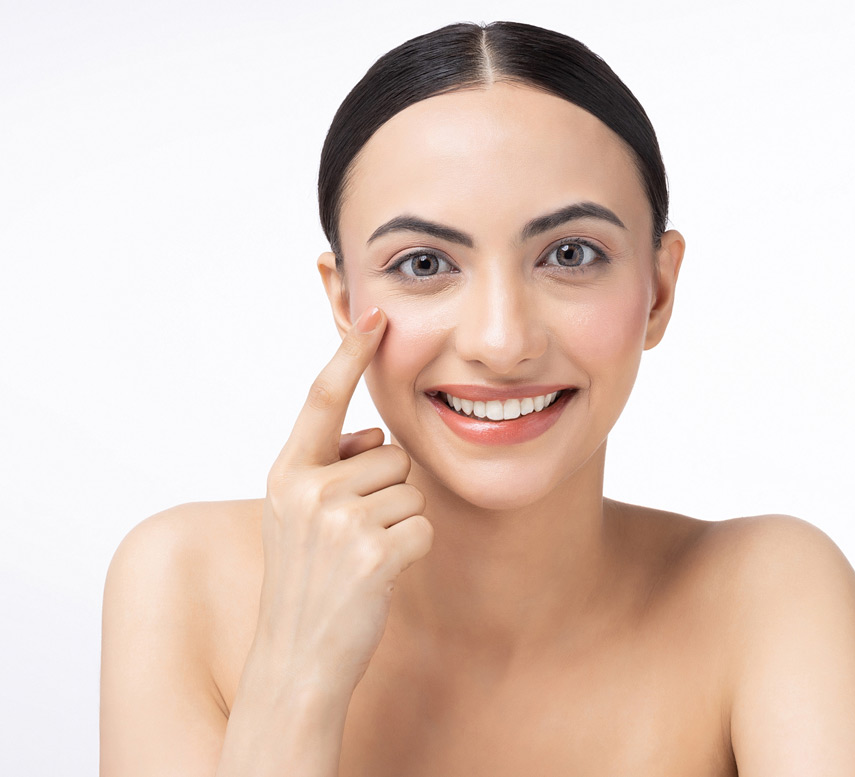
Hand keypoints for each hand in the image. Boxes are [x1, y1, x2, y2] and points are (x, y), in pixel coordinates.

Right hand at [249, 306, 432, 708]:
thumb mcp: (297, 516)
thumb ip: (330, 466)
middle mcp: (307, 488)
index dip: (350, 354)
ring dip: (400, 522)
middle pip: (390, 454)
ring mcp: (340, 521)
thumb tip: (374, 433)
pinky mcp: (375, 551)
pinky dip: (414, 549)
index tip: (375, 315)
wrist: (298, 658)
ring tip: (362, 558)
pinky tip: (381, 576)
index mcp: (286, 473)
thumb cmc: (306, 581)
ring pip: (411, 489)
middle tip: (353, 538)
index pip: (322, 398)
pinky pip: (423, 525)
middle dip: (386, 491)